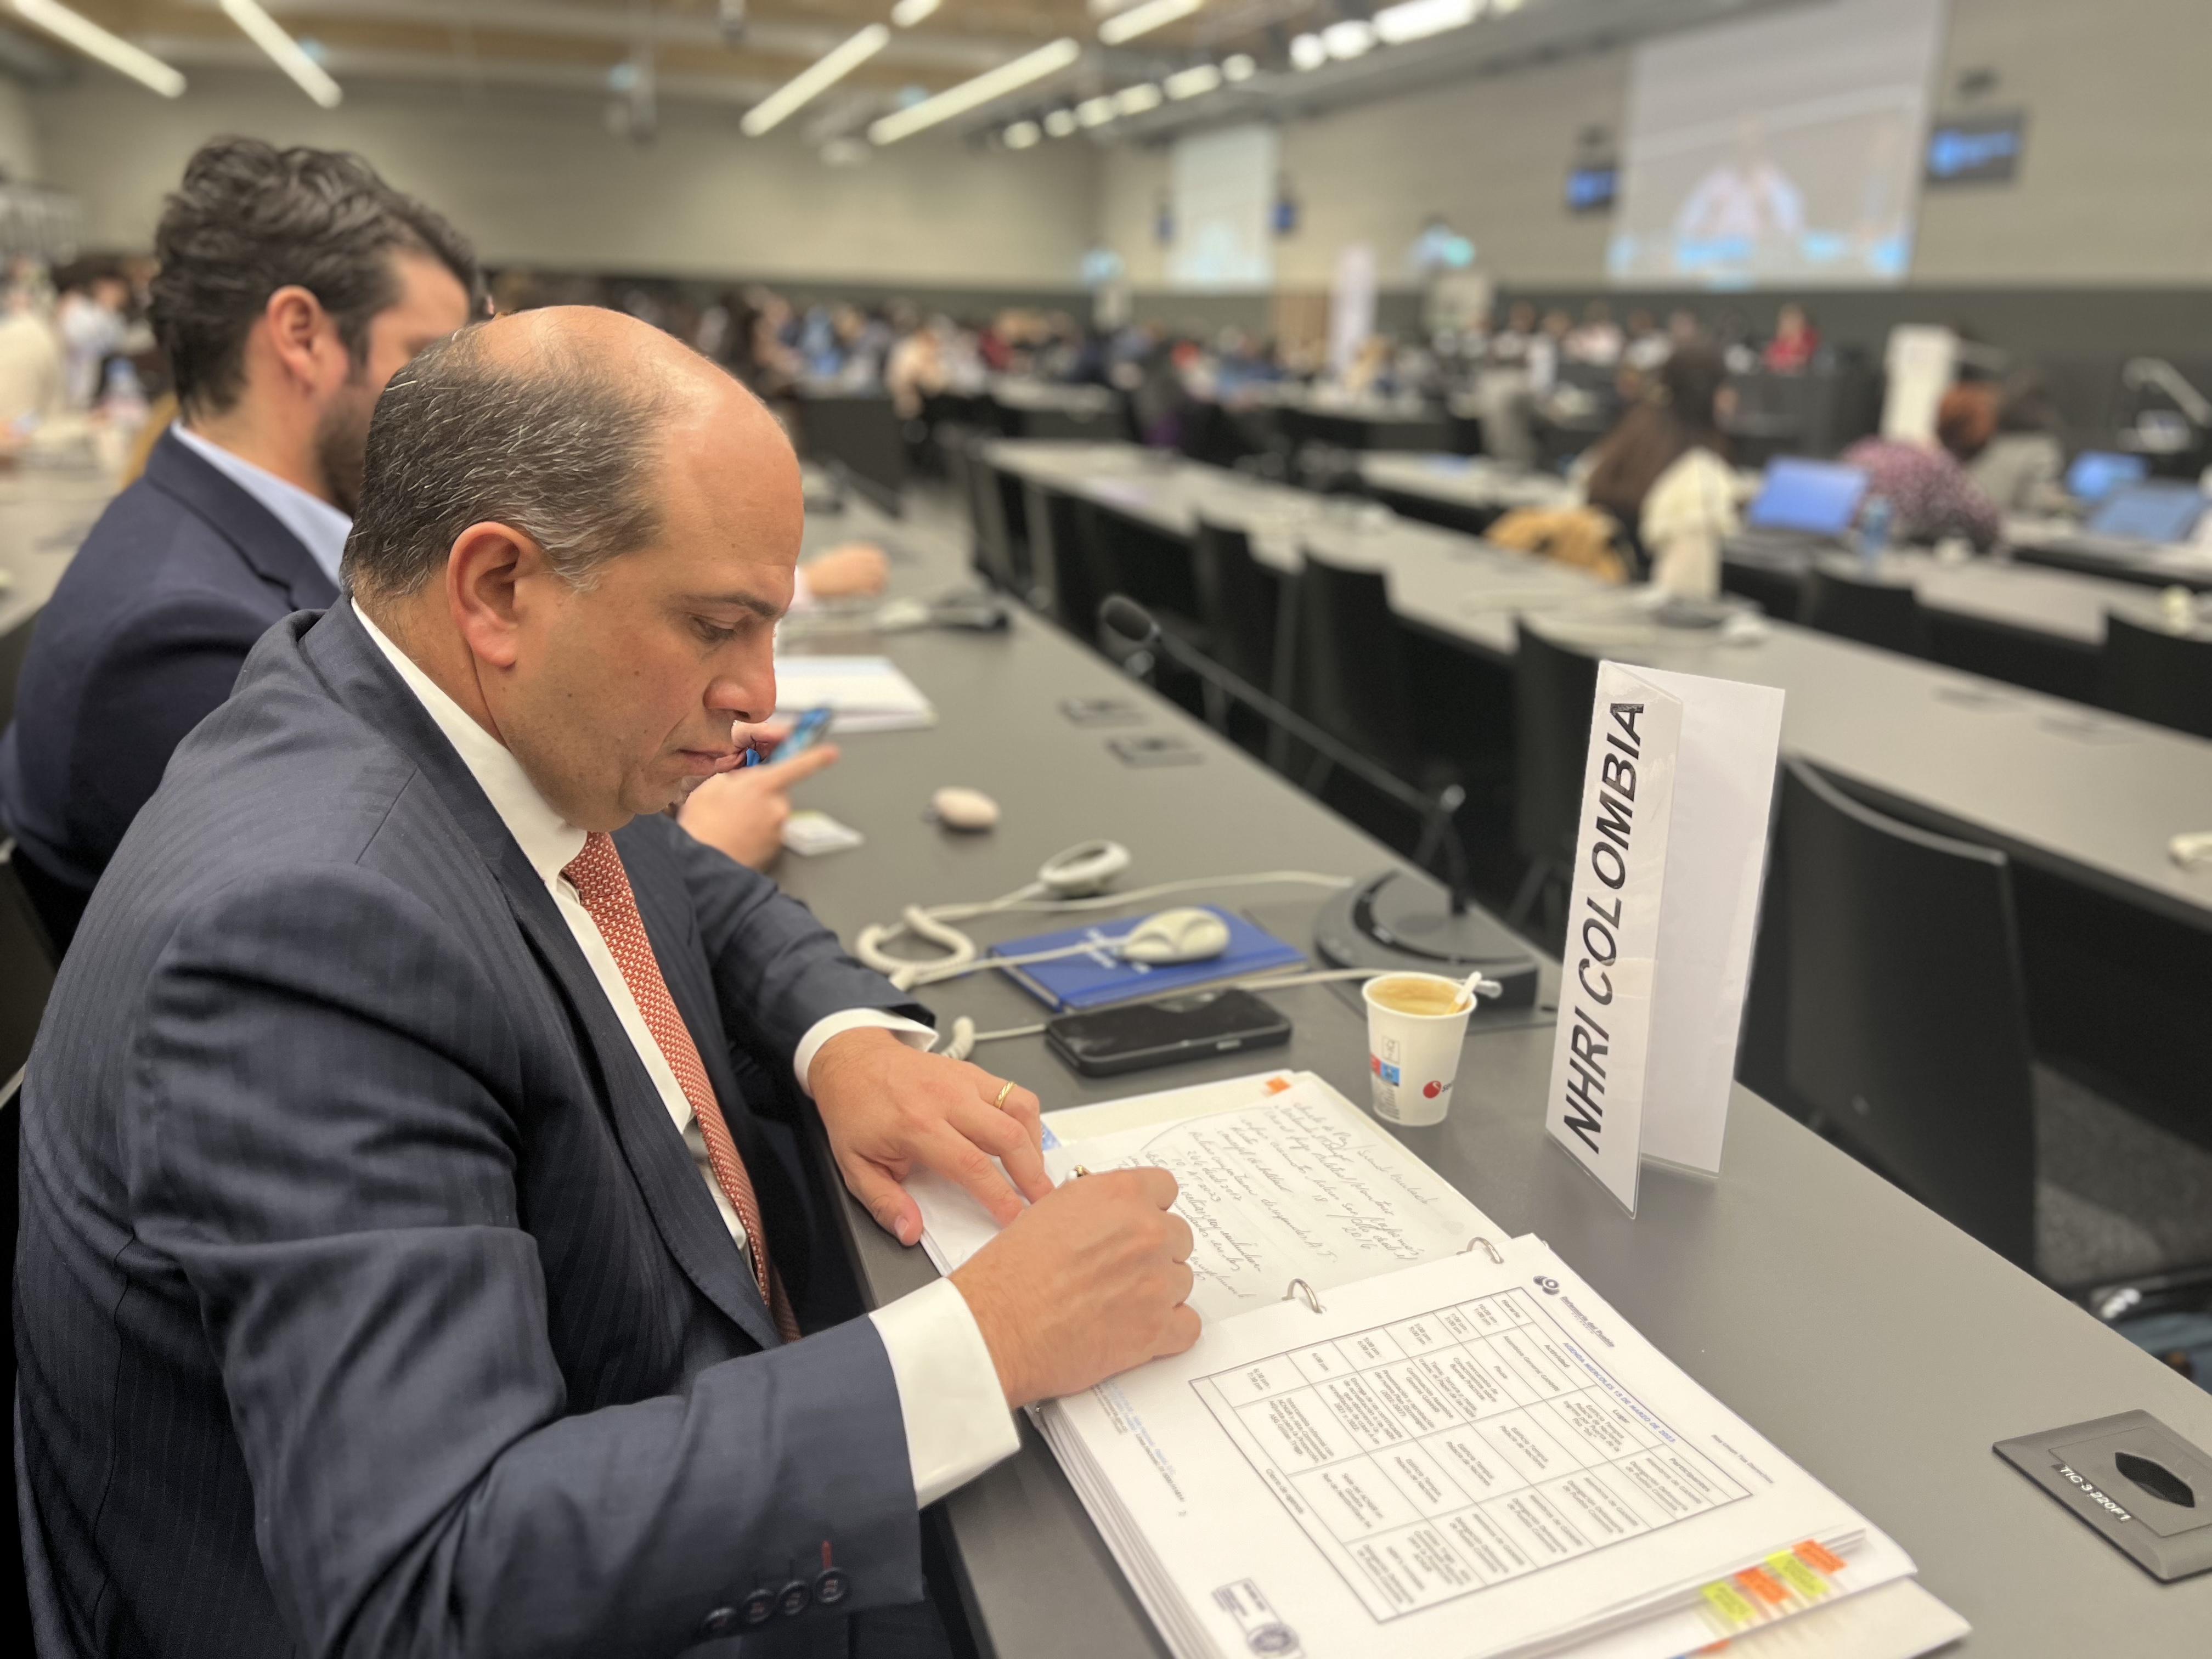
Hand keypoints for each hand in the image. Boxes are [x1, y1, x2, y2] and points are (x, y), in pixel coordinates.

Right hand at [676, 743, 837, 867]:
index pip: (798, 766)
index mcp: (763, 786)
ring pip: (771, 812)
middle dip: (760, 793)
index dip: (816, 757)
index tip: (832, 753)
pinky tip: (737, 835)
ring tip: (731, 823)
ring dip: (757, 814)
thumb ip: (737, 775)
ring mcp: (778, 830)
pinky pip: (769, 832)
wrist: (703, 865)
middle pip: (776, 791)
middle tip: (733, 804)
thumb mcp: (712, 786)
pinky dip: (757, 832)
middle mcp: (777, 807)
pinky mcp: (776, 848)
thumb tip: (747, 776)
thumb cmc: (704, 825)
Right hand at [801, 542, 889, 599]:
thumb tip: (859, 561)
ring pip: (880, 578)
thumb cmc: (821, 571)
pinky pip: (873, 589)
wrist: (813, 580)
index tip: (881, 567)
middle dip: (883, 574)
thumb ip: (850, 557)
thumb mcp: (836, 557)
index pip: (876, 554)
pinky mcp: (857, 587)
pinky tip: (873, 596)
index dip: (881, 562)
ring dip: (881, 584)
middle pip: (881, 566)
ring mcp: (859, 574)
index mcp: (853, 553)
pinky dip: (875, 593)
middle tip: (882, 581)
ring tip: (879, 590)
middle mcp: (859, 562)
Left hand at [807, 1030, 1048, 1244]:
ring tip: (1036, 1174)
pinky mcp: (974, 1072)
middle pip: (1008, 1136)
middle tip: (1044, 1202)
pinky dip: (1028, 1120)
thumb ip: (884, 1202)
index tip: (1015, 1219)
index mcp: (916, 1125)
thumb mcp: (854, 1165)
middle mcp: (946, 1098)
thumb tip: (910, 1231)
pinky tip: (1024, 1143)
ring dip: (1036, 1146)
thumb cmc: (856, 1111)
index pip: (971, 1165)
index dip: (999, 1196)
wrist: (854, 1061)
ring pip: (1021, 1109)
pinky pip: (1015, 1093)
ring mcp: (964, 1080)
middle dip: (1033, 1175)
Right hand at [951, 1169, 1199, 1406]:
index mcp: (1119, 1195)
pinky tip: (1138, 1330)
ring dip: (1158, 1292)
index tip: (1137, 1226)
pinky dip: (1169, 1331)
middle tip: (1119, 1273)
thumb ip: (1095, 1207)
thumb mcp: (1049, 1211)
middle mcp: (1145, 1231)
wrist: (997, 1326)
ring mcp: (1156, 1280)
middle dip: (1154, 1253)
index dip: (1150, 1210)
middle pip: (1179, 1237)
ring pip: (1181, 1281)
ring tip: (1117, 1305)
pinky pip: (1188, 1326)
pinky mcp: (1157, 1329)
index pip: (1165, 1189)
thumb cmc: (1010, 1273)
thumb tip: (1112, 1215)